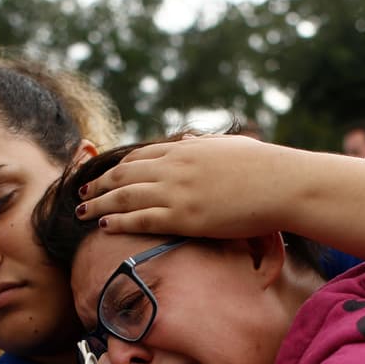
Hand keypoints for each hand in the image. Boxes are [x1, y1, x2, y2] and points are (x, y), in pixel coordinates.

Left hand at [79, 135, 301, 237]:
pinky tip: (103, 225)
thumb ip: (203, 144)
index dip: (118, 167)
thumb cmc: (266, 167)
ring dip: (99, 202)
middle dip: (99, 183)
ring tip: (81, 210)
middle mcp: (175, 167)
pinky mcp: (185, 217)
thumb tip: (189, 138)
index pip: (140, 156)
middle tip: (82, 193)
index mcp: (186, 149)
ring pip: (126, 196)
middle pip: (125, 174)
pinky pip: (142, 218)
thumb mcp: (229, 146)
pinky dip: (119, 220)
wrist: (283, 184)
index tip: (105, 175)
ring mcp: (178, 192)